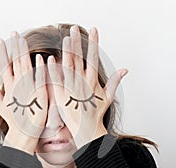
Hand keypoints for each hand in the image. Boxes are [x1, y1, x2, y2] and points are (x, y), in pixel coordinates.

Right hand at [0, 31, 47, 153]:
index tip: (0, 40)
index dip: (2, 53)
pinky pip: (39, 80)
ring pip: (25, 68)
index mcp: (8, 88)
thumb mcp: (2, 106)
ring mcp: (27, 91)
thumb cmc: (15, 121)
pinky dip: (39, 69)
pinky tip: (39, 58)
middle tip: (13, 33)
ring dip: (24, 53)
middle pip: (14, 63)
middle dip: (14, 47)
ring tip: (22, 40)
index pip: (4, 66)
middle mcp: (16, 87)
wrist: (24, 135)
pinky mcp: (38, 96)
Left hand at [47, 25, 127, 148]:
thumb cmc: (97, 114)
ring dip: (67, 52)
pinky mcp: (63, 97)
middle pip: (80, 59)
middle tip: (75, 28)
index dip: (94, 43)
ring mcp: (73, 89)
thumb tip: (125, 69)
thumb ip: (114, 81)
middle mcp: (83, 83)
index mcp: (93, 81)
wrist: (88, 131)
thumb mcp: (108, 97)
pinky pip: (58, 82)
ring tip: (65, 38)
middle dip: (78, 43)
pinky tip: (50, 60)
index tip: (94, 30)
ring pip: (70, 68)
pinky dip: (54, 71)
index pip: (93, 58)